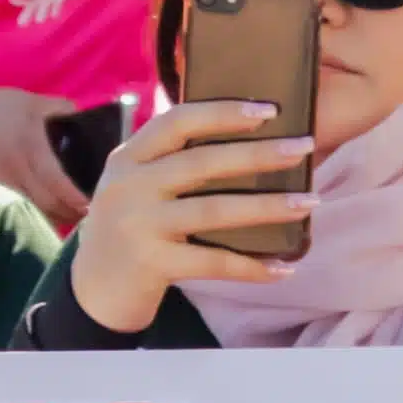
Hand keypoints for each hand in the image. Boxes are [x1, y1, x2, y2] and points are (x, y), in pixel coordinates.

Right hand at [0, 84, 91, 225]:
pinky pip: (15, 210)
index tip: (91, 205)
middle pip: (49, 204)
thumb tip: (81, 114)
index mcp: (32, 149)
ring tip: (69, 219)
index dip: (76, 198)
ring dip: (53, 219)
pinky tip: (42, 217)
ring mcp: (2, 184)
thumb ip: (59, 107)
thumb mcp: (30, 101)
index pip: (59, 183)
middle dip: (70, 214)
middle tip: (87, 217)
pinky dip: (31, 217)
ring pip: (32, 212)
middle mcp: (18, 171)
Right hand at [68, 99, 310, 332]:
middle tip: (304, 148)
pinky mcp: (152, 263)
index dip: (223, 113)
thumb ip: (169, 163)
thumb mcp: (135, 185)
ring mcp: (139, 225)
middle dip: (259, 154)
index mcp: (128, 158)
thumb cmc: (130, 230)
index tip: (269, 110)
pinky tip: (284, 267)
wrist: (94, 291)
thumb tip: (247, 142)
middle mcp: (129, 186)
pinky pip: (214, 262)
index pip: (178, 122)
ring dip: (268, 207)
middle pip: (203, 162)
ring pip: (214, 210)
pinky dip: (252, 266)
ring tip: (308, 202)